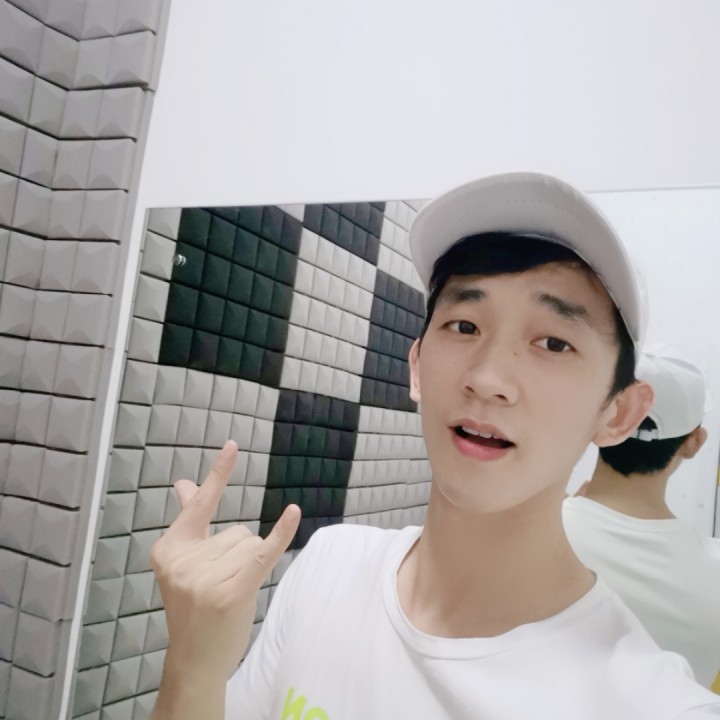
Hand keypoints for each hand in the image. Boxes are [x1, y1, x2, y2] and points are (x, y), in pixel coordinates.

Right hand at [151, 440, 300, 680]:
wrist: (195, 659)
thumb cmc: (194, 605)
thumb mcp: (185, 562)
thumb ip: (188, 519)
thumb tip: (183, 483)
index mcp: (168, 549)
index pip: (200, 504)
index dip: (220, 473)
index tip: (234, 443)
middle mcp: (183, 562)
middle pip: (238, 530)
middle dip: (237, 556)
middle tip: (219, 587)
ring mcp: (205, 579)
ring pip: (250, 544)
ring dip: (248, 566)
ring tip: (227, 593)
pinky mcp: (231, 592)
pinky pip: (262, 554)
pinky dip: (280, 534)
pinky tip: (293, 512)